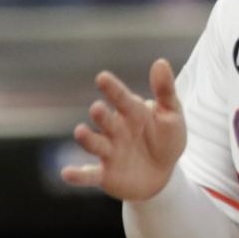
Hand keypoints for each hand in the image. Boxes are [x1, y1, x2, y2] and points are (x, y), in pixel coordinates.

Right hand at [60, 59, 189, 201]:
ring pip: (95, 144)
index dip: (112, 89)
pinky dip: (78, 175)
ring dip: (87, 139)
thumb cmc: (165, 139)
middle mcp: (115, 130)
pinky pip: (89, 175)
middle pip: (106, 121)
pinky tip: (67, 173)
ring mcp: (108, 152)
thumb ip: (165, 91)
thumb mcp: (172, 115)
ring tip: (80, 132)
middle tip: (97, 109)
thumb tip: (160, 62)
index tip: (102, 78)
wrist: (162, 174)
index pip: (121, 98)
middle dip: (101, 115)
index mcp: (131, 112)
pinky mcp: (105, 175)